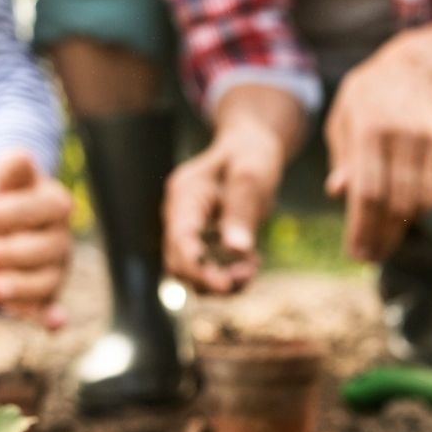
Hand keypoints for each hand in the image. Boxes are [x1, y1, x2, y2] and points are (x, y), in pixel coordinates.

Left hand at [0, 152, 72, 330]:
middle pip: (39, 249)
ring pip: (44, 282)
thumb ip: (8, 168)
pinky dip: (53, 316)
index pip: (28, 211)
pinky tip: (53, 325)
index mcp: (55, 203)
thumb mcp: (0, 177)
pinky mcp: (46, 294)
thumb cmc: (2, 196)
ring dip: (18, 287)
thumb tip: (21, 158)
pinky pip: (50, 306)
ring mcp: (56, 268)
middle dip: (3, 256)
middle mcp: (61, 238)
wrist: (6, 220)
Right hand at [162, 87, 301, 293]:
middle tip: (249, 275)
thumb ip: (242, 212)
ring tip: (252, 269)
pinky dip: (227, 272)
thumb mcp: (252, 176)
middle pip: (179, 263)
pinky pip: (206, 267)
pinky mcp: (200, 239)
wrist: (250, 146)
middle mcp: (178, 215)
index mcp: (185, 195)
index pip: (180, 240)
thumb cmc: (250, 155)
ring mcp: (187, 228)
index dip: (198, 268)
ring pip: (191, 271)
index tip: (226, 285)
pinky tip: (251, 262)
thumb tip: (237, 251)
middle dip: (211, 279)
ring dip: (220, 279)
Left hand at [324, 31, 431, 263]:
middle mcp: (402, 135)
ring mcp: (430, 140)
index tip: (356, 254)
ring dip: (402, 228)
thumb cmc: (366, 100)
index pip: (368, 192)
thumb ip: (342, 159)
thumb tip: (339, 194)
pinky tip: (404, 214)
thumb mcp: (341, 122)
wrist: (413, 68)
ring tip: (385, 240)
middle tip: (371, 256)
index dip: (363, 229)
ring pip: (420, 202)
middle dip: (383, 237)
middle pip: (396, 204)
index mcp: (369, 129)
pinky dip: (419, 208)